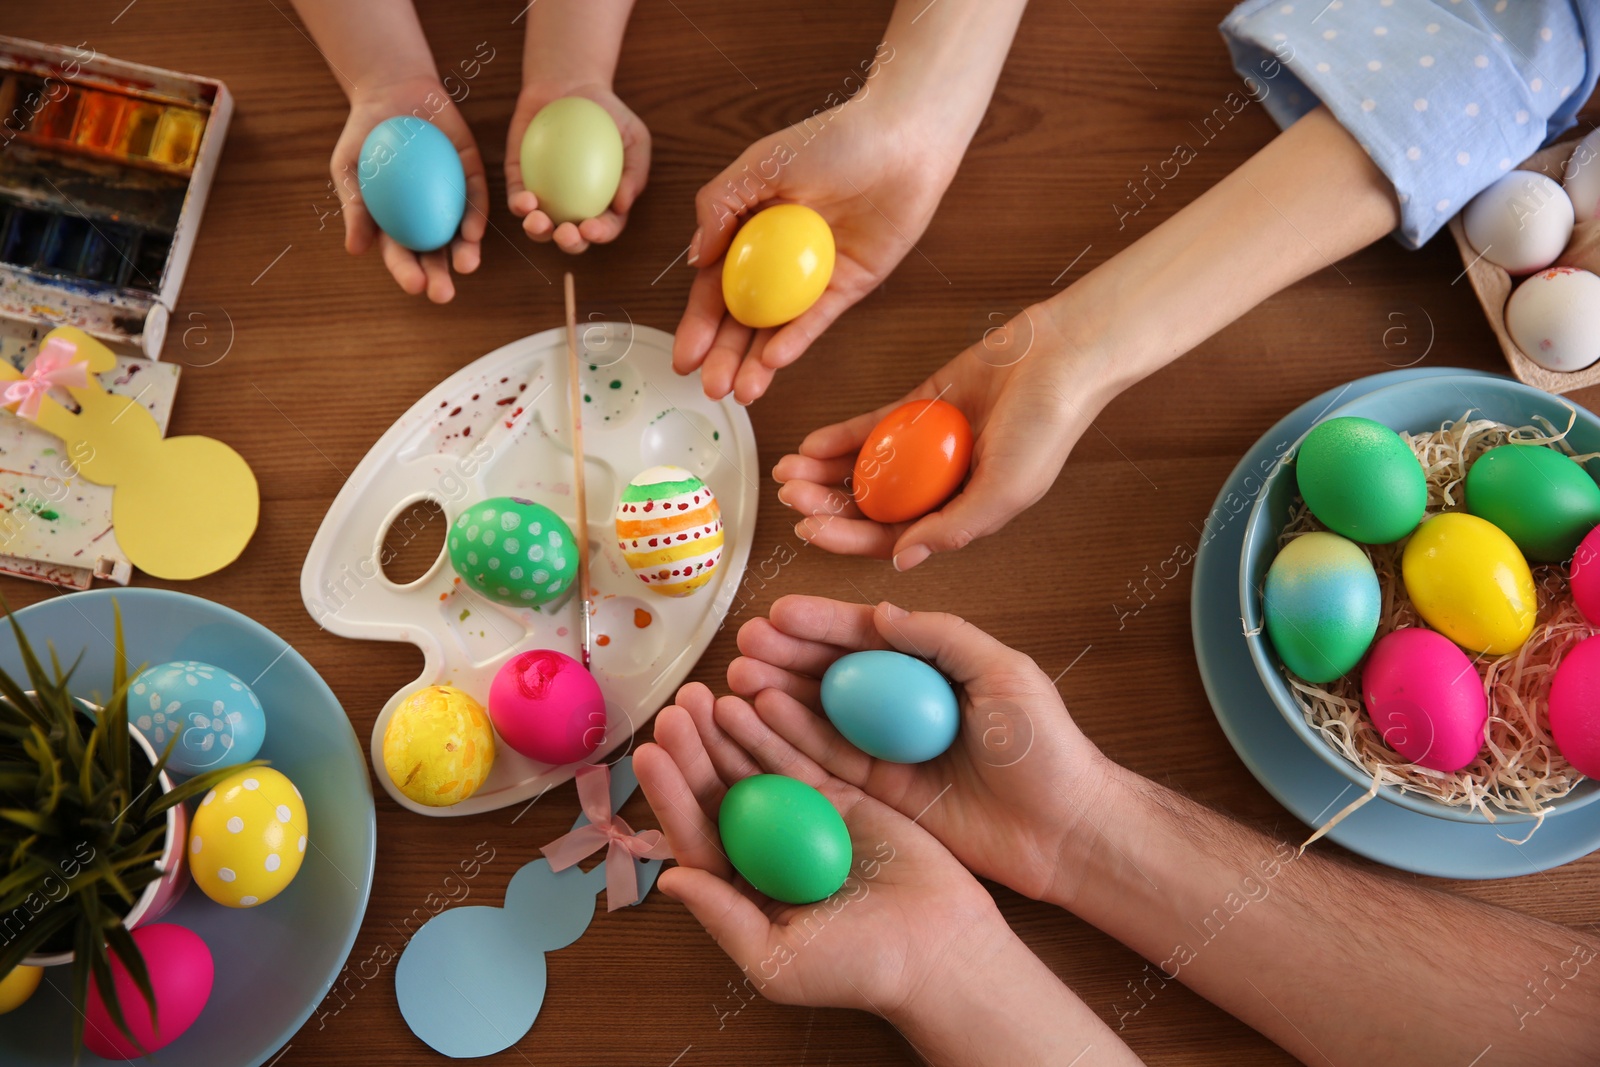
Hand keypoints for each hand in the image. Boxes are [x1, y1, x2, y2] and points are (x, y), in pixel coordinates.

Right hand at [331, 75, 488, 302]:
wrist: (391, 92)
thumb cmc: (363, 134)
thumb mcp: (349, 168)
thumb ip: (354, 207)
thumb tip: (354, 250)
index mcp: (396, 223)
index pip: (402, 255)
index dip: (408, 273)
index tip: (415, 286)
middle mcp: (427, 216)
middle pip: (436, 254)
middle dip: (440, 276)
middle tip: (443, 293)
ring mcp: (450, 197)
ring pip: (461, 234)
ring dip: (465, 253)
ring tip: (466, 266)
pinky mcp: (470, 174)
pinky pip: (475, 199)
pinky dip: (475, 216)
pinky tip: (474, 231)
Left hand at [505, 82, 649, 253]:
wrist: (570, 83)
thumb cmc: (609, 113)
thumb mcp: (635, 136)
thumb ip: (635, 171)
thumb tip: (623, 206)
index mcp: (604, 204)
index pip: (604, 227)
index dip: (600, 235)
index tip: (592, 227)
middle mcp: (573, 207)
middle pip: (570, 237)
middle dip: (568, 243)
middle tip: (566, 233)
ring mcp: (545, 196)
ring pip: (538, 227)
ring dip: (537, 232)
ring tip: (538, 221)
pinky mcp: (519, 180)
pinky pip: (516, 198)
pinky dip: (518, 205)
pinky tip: (524, 200)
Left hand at [635, 681, 1018, 1016]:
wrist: (940, 950)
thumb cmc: (859, 969)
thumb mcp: (778, 958)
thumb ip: (723, 917)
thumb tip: (668, 879)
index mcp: (743, 890)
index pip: (697, 835)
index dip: (671, 796)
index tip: (650, 754)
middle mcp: (766, 850)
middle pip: (720, 792)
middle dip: (694, 749)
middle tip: (677, 708)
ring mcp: (803, 818)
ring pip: (755, 766)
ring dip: (727, 731)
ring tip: (704, 696)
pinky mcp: (841, 795)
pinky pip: (802, 755)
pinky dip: (777, 729)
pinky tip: (754, 701)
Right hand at [673, 98, 961, 403]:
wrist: (903, 140)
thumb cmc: (834, 139)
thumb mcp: (760, 164)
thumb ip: (719, 206)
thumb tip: (695, 260)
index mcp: (751, 229)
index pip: (717, 286)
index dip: (699, 323)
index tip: (684, 358)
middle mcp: (778, 257)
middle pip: (743, 317)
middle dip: (723, 355)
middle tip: (710, 388)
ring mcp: (813, 275)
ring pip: (777, 328)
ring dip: (755, 362)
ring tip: (738, 393)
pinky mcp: (850, 285)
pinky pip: (817, 319)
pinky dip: (795, 340)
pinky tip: (773, 361)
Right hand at [726, 597, 1111, 906]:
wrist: (1065, 832)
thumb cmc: (1047, 748)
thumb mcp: (1004, 673)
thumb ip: (943, 638)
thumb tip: (882, 612)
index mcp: (934, 668)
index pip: (869, 638)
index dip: (823, 624)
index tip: (779, 612)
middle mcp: (902, 705)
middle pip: (833, 673)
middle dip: (787, 655)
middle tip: (745, 643)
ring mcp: (888, 749)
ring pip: (819, 715)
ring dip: (776, 694)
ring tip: (736, 675)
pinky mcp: (879, 794)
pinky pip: (826, 761)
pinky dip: (790, 738)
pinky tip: (759, 716)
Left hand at [773, 307, 1113, 568]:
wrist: (1062, 355)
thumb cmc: (1047, 427)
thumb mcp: (1005, 490)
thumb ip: (954, 526)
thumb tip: (902, 561)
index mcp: (961, 512)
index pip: (893, 537)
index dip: (848, 539)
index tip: (809, 532)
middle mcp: (940, 485)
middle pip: (871, 505)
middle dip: (827, 506)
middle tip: (790, 499)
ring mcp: (927, 445)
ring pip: (865, 468)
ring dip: (825, 474)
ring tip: (787, 473)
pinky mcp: (921, 406)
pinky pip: (872, 427)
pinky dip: (841, 437)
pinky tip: (810, 445)